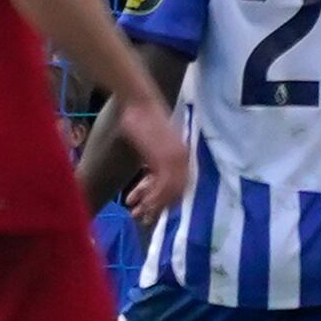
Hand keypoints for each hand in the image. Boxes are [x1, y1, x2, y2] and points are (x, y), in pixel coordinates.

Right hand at [118, 96, 188, 223]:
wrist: (139, 102)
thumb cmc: (141, 119)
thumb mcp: (151, 144)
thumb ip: (155, 161)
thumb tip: (150, 180)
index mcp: (182, 154)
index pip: (179, 185)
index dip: (164, 200)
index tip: (150, 209)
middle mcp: (183, 158)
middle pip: (176, 192)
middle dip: (158, 207)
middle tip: (143, 217)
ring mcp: (176, 158)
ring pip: (169, 191)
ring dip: (152, 204)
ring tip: (137, 213)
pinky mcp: (165, 157)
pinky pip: (162, 184)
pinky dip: (151, 196)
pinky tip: (139, 202)